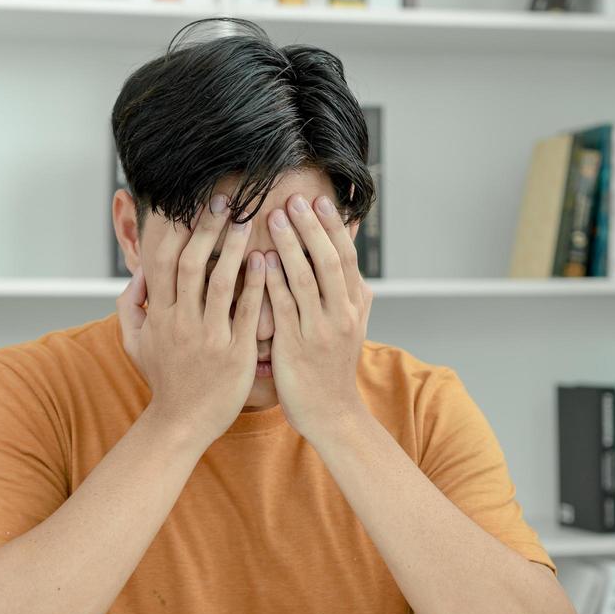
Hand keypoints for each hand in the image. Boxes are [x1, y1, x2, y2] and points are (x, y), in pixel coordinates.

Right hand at [116, 195, 265, 446]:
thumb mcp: (134, 342)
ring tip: (248, 220)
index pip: (162, 261)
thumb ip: (131, 305)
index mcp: (158, 316)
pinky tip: (265, 260)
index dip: (175, 229)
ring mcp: (209, 338)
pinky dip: (256, 284)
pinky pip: (247, 313)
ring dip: (234, 248)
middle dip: (207, 228)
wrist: (181, 423)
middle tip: (226, 200)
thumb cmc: (163, 380)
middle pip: (191, 264)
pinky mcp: (235, 354)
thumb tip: (138, 272)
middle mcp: (181, 323)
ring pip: (220, 283)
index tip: (190, 204)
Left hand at [262, 192, 373, 442]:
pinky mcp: (296, 346)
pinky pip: (284, 307)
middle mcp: (342, 315)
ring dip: (290, 245)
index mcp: (354, 306)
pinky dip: (273, 281)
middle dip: (311, 228)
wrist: (331, 413)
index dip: (333, 228)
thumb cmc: (333, 366)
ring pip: (306, 279)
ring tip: (275, 218)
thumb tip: (353, 249)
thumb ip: (349, 287)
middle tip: (294, 200)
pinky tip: (259, 260)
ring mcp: (320, 330)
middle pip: (328, 261)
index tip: (319, 202)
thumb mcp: (352, 324)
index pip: (346, 257)